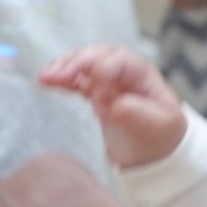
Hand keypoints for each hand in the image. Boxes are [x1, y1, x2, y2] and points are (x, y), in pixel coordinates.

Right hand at [38, 45, 187, 169]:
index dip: (105, 74)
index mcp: (144, 76)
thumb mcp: (158, 126)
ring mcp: (109, 81)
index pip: (121, 61)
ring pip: (84, 65)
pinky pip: (76, 80)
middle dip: (78, 62)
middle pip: (100, 56)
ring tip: (45, 76)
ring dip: (64, 67)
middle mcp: (126, 73)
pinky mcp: (95, 92)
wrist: (156, 149)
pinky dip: (60, 79)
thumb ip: (136, 113)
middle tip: (58, 73)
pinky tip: (45, 80)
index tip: (97, 98)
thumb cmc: (162, 135)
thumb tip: (108, 105)